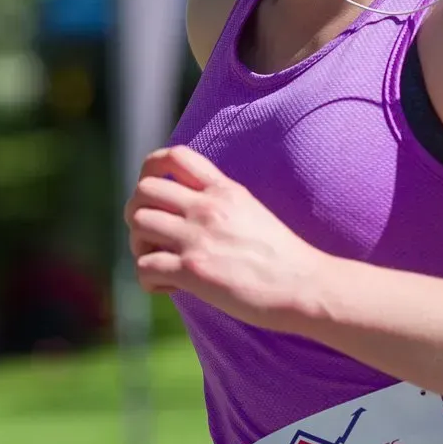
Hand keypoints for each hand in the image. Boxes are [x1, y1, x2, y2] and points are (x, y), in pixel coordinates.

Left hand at [124, 145, 330, 331]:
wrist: (304, 285)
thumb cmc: (281, 255)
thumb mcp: (250, 210)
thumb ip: (220, 201)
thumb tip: (189, 206)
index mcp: (224, 189)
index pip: (175, 156)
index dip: (152, 169)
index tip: (155, 193)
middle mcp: (207, 207)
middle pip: (144, 190)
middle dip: (138, 212)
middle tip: (153, 236)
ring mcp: (198, 237)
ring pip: (138, 224)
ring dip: (139, 245)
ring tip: (159, 262)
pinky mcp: (193, 271)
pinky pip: (143, 266)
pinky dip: (148, 279)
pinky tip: (170, 287)